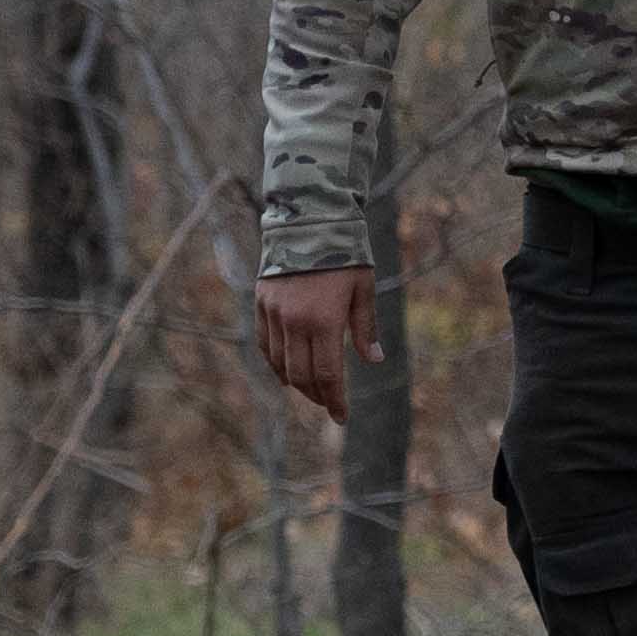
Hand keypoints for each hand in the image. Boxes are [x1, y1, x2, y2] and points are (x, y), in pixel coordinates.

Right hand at [256, 268, 380, 420]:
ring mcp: (274, 314)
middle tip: (328, 404)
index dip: (335, 400)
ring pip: (280, 363)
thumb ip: (365, 328)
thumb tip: (374, 360)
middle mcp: (295, 322)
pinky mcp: (261, 303)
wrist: (308, 218)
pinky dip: (274, 362)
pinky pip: (264, 343)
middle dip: (316, 395)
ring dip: (295, 382)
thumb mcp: (363, 289)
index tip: (341, 417)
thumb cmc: (345, 253)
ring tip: (310, 389)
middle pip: (302, 375)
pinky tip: (285, 372)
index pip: (328, 375)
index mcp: (324, 321)